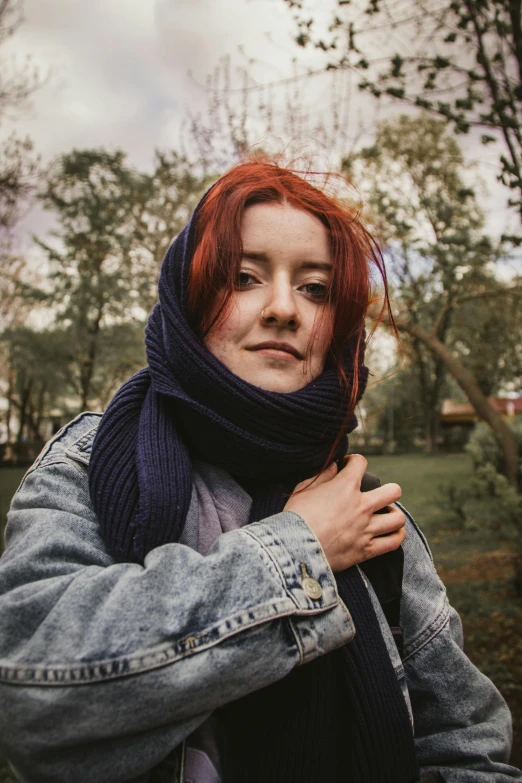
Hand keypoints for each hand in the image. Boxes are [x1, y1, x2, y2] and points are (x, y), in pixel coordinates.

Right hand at [284, 455, 405, 572]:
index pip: (360, 463)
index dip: (354, 461)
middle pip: (393, 491)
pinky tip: (389, 534)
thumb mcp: (304, 489)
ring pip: (397, 518)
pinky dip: (395, 537)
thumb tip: (334, 466)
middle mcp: (362, 506)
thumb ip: (322, 475)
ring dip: (393, 515)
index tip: (348, 467)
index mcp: (345, 486)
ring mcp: (366, 528)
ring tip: (385, 516)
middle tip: (377, 496)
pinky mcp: (366, 550)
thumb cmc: (296, 516)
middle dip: (388, 490)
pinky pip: (393, 543)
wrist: (295, 548)